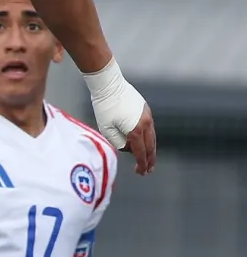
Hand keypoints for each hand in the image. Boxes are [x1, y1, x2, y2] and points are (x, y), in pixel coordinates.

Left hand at [85, 60, 155, 174]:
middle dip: (149, 160)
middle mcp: (145, 123)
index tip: (141, 172)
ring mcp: (147, 115)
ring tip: (148, 160)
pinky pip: (150, 128)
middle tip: (147, 170)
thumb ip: (118, 142)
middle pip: (150, 147)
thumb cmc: (104, 106)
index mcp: (136, 130)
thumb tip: (127, 147)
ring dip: (151, 150)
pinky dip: (148, 138)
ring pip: (152, 137)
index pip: (141, 152)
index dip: (141, 164)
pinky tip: (144, 142)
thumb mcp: (106, 129)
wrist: (109, 84)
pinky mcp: (145, 109)